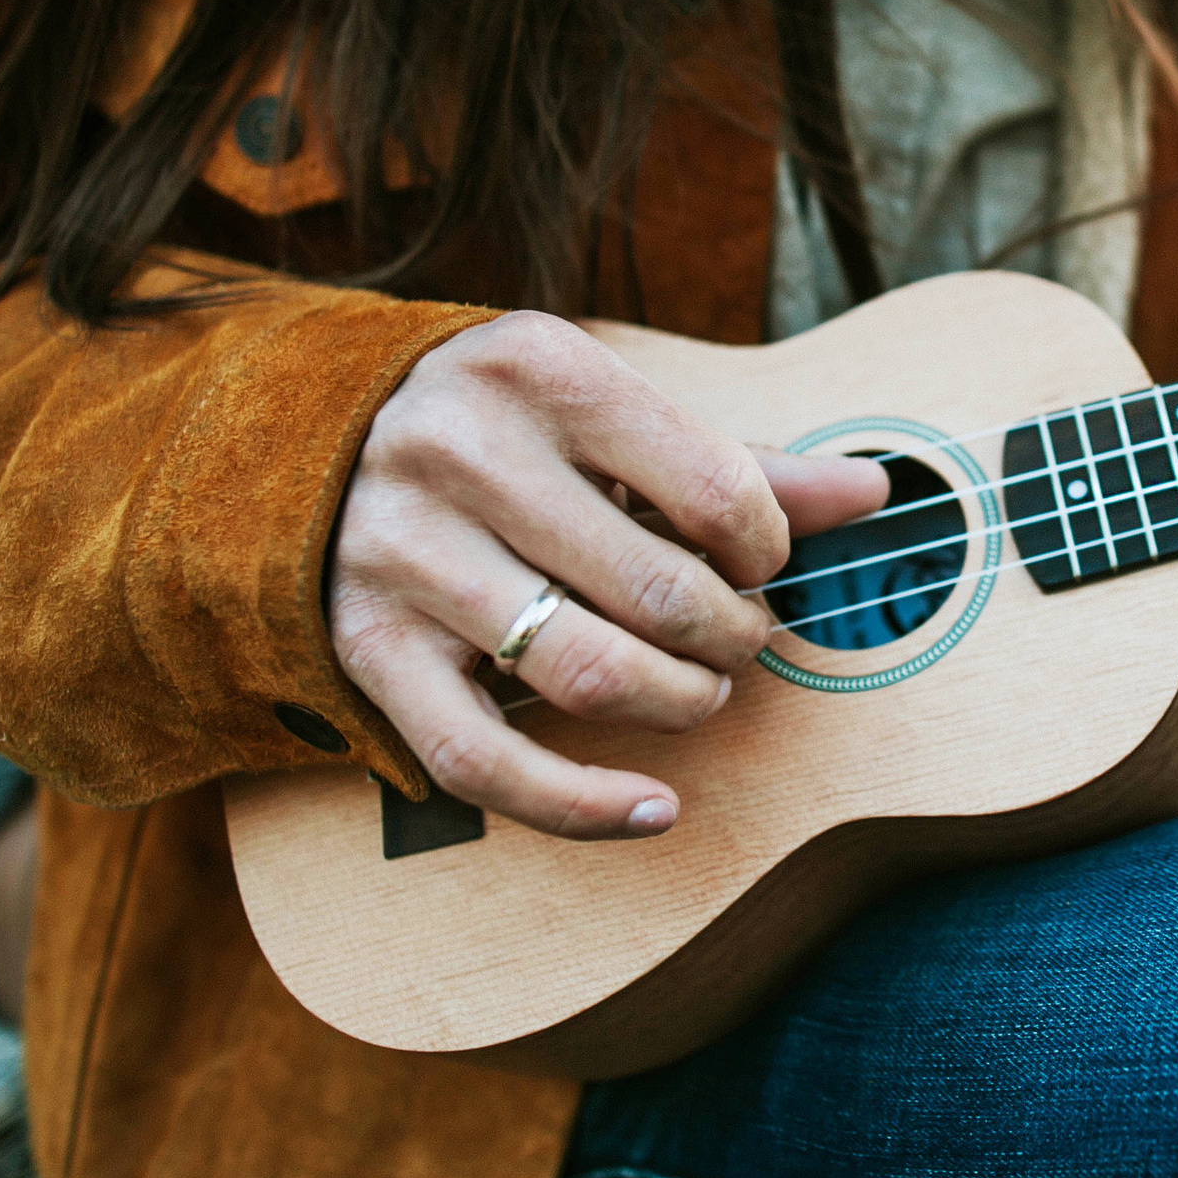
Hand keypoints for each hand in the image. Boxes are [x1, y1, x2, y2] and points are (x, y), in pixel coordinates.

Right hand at [330, 312, 886, 840]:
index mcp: (539, 368)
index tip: (756, 562)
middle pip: (661, 594)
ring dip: (679, 704)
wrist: (304, 441)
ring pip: (588, 676)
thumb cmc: (505, 429)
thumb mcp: (612, 414)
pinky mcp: (365, 647)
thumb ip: (742, 460)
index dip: (767, 551)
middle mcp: (459, 451)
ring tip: (697, 688)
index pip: (718, 491)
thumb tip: (874, 490)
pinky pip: (484, 762)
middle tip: (737, 637)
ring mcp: (404, 554)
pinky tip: (652, 809)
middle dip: (733, 637)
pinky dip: (584, 805)